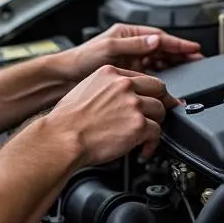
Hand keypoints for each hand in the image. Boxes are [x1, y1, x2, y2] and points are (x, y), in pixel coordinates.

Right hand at [48, 64, 180, 163]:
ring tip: (146, 136)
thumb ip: (106, 88)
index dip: (150, 91)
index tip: (154, 98)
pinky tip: (143, 149)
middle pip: (158, 89)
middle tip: (158, 115)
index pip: (142, 77)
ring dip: (155, 124)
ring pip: (160, 110)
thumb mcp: (85, 89)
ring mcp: (133, 104)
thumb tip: (117, 98)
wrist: (62, 137)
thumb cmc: (66, 119)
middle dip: (161, 103)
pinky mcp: (138, 124)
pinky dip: (152, 144)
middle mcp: (124, 85)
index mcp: (110, 73)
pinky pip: (157, 132)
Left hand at [55, 23, 202, 86]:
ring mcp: (130, 60)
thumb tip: (155, 41)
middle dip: (180, 53)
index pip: (159, 37)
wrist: (65, 78)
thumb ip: (133, 45)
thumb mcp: (108, 49)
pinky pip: (149, 74)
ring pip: (158, 61)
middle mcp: (130, 45)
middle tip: (198, 60)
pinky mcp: (127, 74)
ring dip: (173, 65)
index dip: (178, 43)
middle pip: (162, 48)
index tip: (193, 48)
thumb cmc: (80, 59)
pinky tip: (169, 82)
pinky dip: (161, 76)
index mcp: (127, 34)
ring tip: (189, 70)